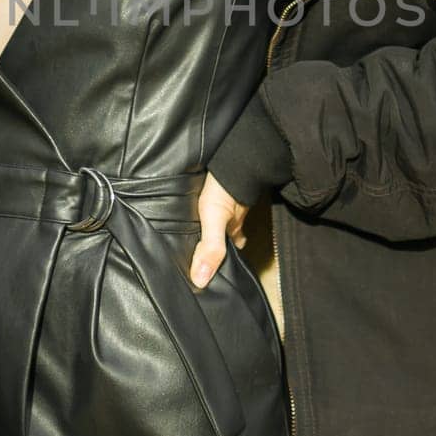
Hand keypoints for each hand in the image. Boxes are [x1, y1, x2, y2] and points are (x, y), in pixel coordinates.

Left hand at [188, 171, 248, 288]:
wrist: (235, 155)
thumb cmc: (226, 188)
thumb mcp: (214, 220)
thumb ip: (210, 248)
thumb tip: (200, 280)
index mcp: (233, 229)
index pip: (232, 249)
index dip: (226, 259)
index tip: (218, 269)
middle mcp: (234, 217)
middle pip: (229, 234)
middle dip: (220, 243)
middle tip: (208, 251)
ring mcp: (230, 200)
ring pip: (224, 218)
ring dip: (215, 224)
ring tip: (201, 231)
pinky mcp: (223, 184)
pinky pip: (219, 199)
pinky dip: (212, 205)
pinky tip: (202, 202)